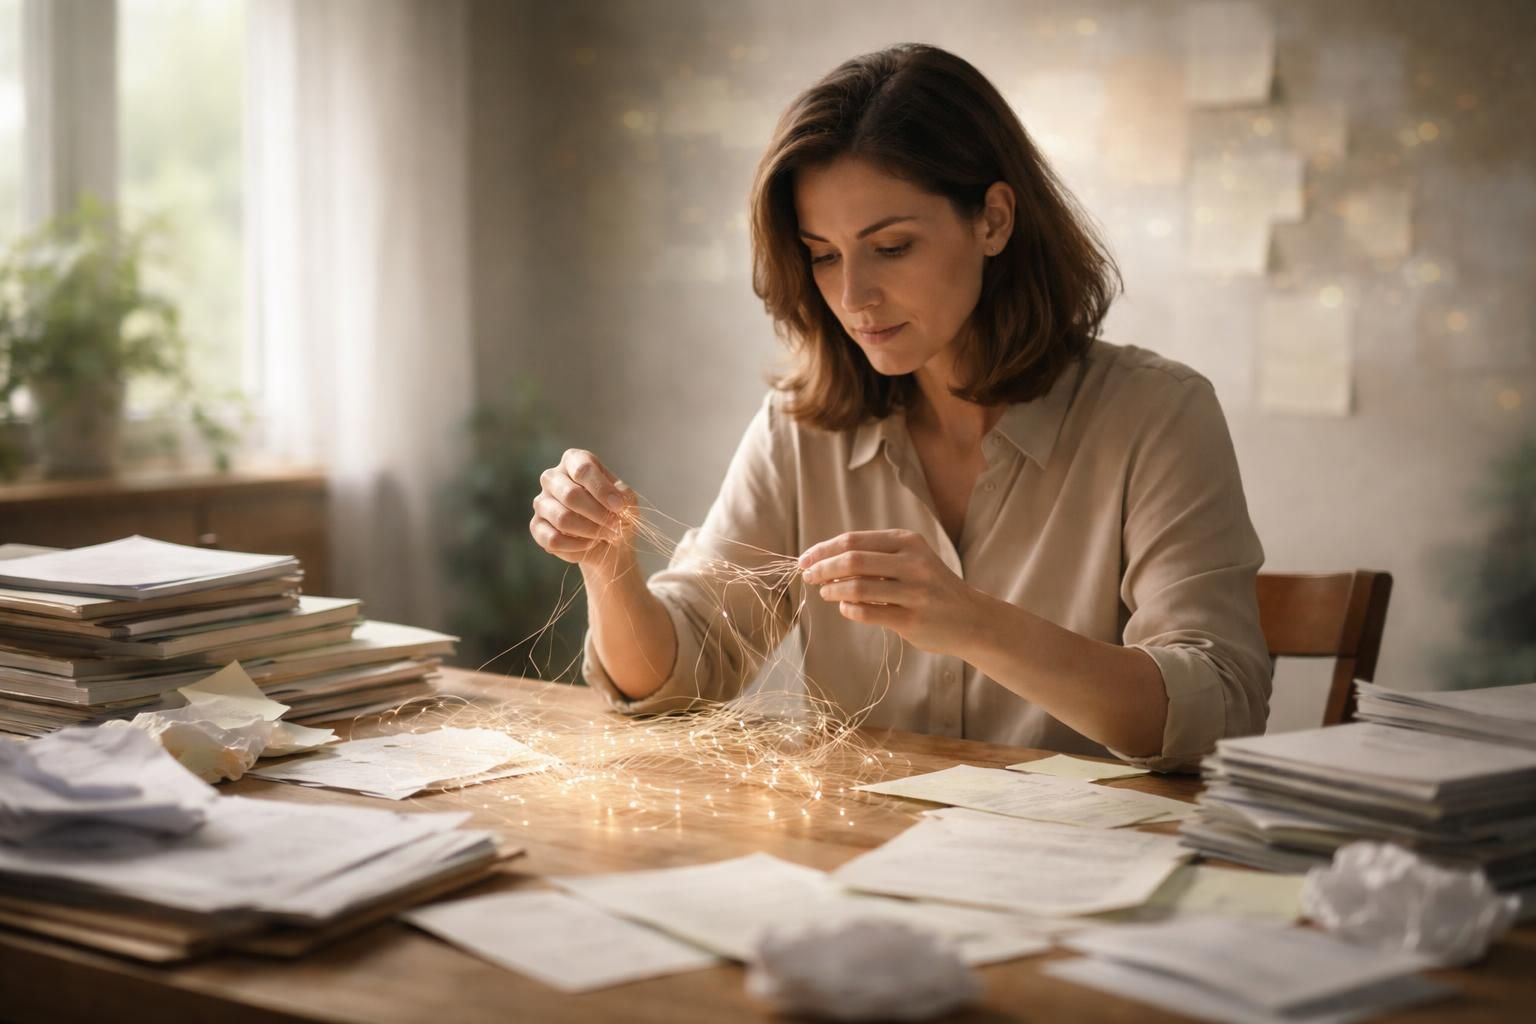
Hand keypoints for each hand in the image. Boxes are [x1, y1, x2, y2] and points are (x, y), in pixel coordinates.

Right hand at [529, 448, 635, 568]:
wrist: (608, 541)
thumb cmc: (616, 513)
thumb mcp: (627, 501)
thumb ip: (624, 496)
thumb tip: (616, 501)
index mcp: (574, 461)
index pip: (583, 469)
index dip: (603, 490)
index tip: (619, 506)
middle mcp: (553, 477)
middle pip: (570, 495)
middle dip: (597, 514)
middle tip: (614, 526)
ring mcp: (541, 501)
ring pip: (562, 518)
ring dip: (589, 531)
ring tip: (603, 535)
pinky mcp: (536, 526)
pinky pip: (553, 539)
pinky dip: (576, 546)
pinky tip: (588, 545)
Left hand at [798, 529, 984, 654]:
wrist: (971, 618)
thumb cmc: (931, 587)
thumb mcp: (910, 560)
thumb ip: (875, 556)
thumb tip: (824, 559)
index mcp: (907, 541)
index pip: (853, 540)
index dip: (823, 550)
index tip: (805, 560)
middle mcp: (913, 562)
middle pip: (852, 560)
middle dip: (822, 568)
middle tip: (809, 577)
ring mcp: (914, 592)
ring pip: (857, 587)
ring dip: (832, 590)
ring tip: (825, 593)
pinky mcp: (912, 619)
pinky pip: (867, 612)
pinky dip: (848, 609)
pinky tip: (845, 608)